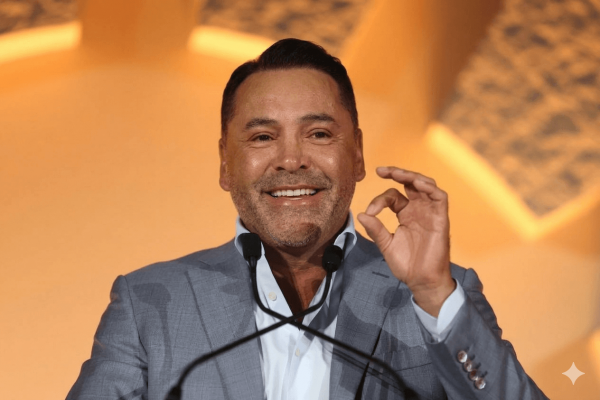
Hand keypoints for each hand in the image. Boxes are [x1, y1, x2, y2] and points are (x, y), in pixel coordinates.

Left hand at [356, 166, 454, 316]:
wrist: (421, 281)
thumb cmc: (406, 264)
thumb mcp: (386, 245)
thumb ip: (375, 229)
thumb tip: (361, 214)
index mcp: (405, 214)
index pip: (393, 196)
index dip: (380, 200)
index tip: (371, 212)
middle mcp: (418, 210)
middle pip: (410, 183)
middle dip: (396, 173)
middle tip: (381, 170)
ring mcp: (430, 213)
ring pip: (425, 185)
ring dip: (412, 176)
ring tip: (397, 173)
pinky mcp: (441, 219)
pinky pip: (440, 197)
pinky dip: (430, 188)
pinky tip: (417, 183)